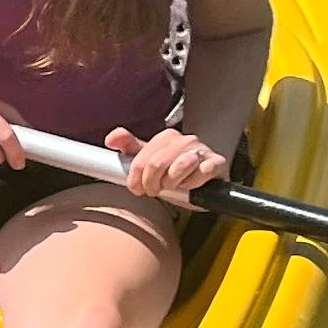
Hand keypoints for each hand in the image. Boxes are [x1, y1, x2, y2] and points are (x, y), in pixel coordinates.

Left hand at [107, 124, 229, 201]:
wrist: (204, 181)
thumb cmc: (174, 171)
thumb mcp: (150, 159)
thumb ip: (129, 148)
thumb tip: (111, 139)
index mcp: (167, 137)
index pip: (142, 159)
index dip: (136, 179)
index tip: (138, 188)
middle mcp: (185, 140)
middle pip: (157, 163)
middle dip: (152, 183)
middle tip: (155, 190)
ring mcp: (202, 150)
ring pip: (180, 165)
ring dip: (173, 183)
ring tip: (174, 187)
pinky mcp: (217, 163)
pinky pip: (204, 171)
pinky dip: (194, 182)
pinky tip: (192, 185)